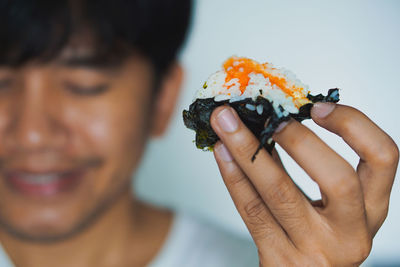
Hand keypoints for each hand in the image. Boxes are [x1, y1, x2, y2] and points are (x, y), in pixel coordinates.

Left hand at [210, 103, 398, 265]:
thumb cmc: (320, 238)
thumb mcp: (337, 208)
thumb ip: (317, 167)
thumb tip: (278, 117)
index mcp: (370, 210)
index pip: (383, 158)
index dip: (354, 125)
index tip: (318, 107)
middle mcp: (350, 233)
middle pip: (337, 178)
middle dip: (298, 139)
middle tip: (268, 115)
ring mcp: (314, 250)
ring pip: (280, 192)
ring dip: (247, 149)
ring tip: (225, 122)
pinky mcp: (280, 260)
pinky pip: (253, 211)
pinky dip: (234, 176)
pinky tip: (221, 152)